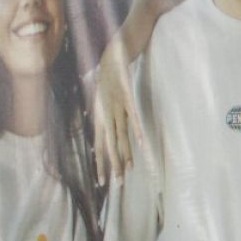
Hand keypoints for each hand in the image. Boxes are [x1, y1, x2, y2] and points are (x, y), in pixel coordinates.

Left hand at [92, 42, 143, 182]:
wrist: (111, 57)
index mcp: (100, 117)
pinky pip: (133, 118)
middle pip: (110, 145)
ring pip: (121, 135)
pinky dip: (137, 131)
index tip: (102, 182)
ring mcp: (117, 108)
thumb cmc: (107, 79)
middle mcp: (107, 115)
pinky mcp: (128, 99)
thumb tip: (104, 127)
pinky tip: (141, 144)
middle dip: (113, 165)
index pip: (99, 146)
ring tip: (128, 170)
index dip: (100, 164)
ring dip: (125, 154)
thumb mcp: (101, 98)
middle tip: (116, 184)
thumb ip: (105, 115)